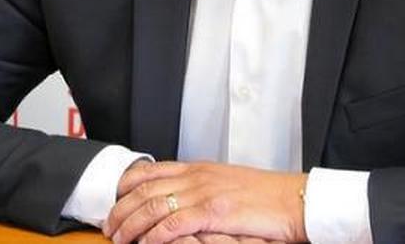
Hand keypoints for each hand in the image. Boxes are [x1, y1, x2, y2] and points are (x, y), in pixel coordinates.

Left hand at [102, 161, 306, 243]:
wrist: (295, 199)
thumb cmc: (266, 196)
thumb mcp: (226, 183)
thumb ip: (200, 186)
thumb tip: (178, 196)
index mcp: (198, 168)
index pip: (149, 170)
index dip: (125, 186)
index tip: (113, 200)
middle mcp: (197, 177)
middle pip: (144, 189)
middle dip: (120, 209)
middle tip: (108, 226)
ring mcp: (205, 193)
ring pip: (153, 205)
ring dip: (131, 224)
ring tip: (119, 238)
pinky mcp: (215, 212)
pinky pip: (175, 222)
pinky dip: (155, 233)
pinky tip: (146, 242)